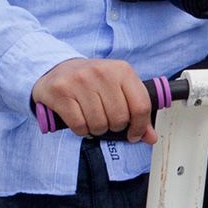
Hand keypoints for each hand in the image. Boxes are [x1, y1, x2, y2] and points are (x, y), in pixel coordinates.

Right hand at [31, 57, 157, 142]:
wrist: (57, 69)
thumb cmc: (92, 82)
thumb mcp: (118, 89)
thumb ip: (136, 112)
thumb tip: (150, 137)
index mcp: (122, 70)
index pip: (141, 105)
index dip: (140, 126)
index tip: (134, 134)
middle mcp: (102, 72)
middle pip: (119, 118)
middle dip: (114, 127)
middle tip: (107, 120)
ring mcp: (80, 81)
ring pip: (99, 124)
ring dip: (97, 129)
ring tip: (92, 118)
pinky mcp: (61, 92)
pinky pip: (79, 125)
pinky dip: (81, 130)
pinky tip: (79, 119)